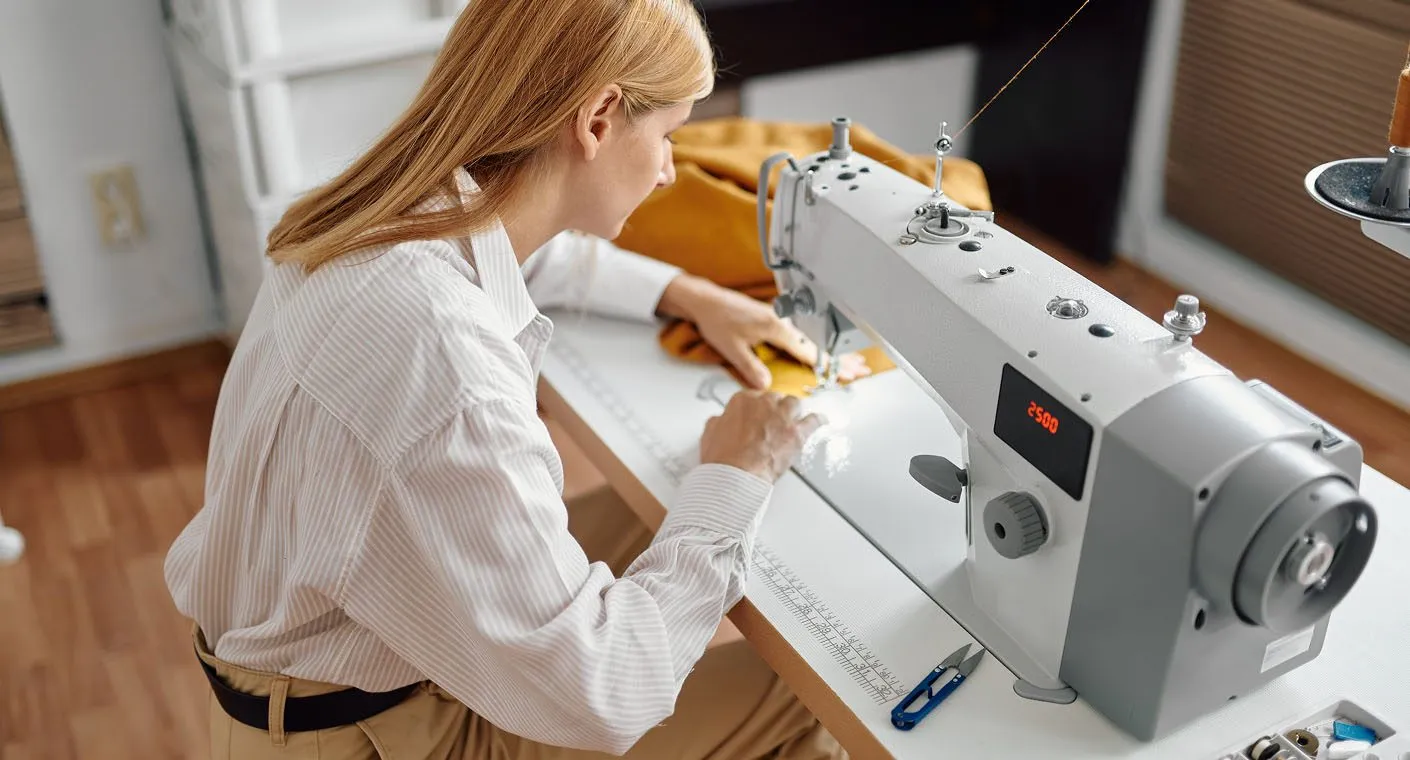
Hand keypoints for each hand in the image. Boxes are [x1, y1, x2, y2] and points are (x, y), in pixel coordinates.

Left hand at [657, 274, 870, 389]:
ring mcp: (780, 319)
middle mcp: (782, 321)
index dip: (828, 366)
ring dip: (831, 352)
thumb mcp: (732, 348)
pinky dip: (816, 345)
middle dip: (840, 358)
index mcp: (776, 327)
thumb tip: (767, 385)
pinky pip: (802, 335)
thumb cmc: (717, 319)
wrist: (707, 301)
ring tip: (849, 362)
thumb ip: (751, 368)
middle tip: (860, 368)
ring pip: (812, 339)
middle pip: (818, 344)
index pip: (809, 351)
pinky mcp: (775, 320)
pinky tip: (822, 353)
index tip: (844, 374)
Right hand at [699, 390, 823, 481]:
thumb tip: (723, 421)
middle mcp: (765, 403)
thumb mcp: (710, 433)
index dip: (756, 410)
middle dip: (774, 410)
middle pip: (775, 399)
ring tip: (791, 421)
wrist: (735, 475)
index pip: (754, 397)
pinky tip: (821, 420)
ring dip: (793, 412)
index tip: (757, 417)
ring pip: (794, 404)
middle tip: (772, 423)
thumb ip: (720, 421)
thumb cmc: (722, 458)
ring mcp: (783, 417)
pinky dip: (818, 420)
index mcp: (742, 400)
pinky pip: (814, 421)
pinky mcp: (797, 433)